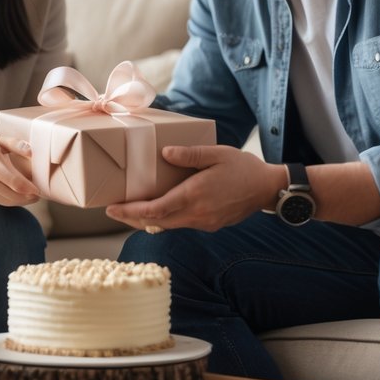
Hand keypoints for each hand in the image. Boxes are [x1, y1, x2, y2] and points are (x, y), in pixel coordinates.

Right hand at [0, 130, 39, 206]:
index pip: (14, 181)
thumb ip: (15, 144)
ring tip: (31, 197)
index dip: (28, 189)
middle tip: (38, 195)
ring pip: (5, 200)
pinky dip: (10, 200)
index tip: (39, 190)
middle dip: (27, 197)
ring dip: (20, 201)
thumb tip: (31, 151)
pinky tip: (18, 196)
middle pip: (11, 194)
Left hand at [105, 145, 281, 232]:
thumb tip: (164, 154)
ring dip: (147, 220)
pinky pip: (180, 224)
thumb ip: (190, 155)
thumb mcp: (217, 154)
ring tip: (129, 211)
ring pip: (167, 225)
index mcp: (194, 196)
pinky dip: (164, 219)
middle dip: (131, 218)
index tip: (112, 208)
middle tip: (113, 210)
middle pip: (155, 222)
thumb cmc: (243, 168)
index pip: (155, 210)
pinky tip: (157, 210)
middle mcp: (196, 214)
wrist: (267, 189)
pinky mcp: (208, 224)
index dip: (130, 212)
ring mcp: (203, 223)